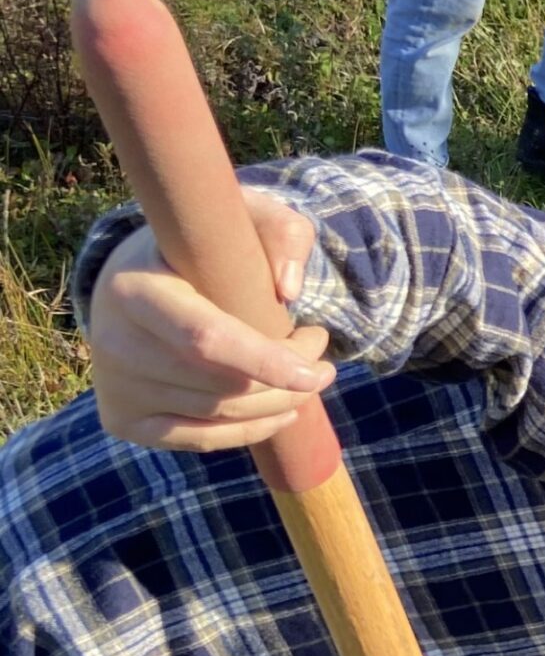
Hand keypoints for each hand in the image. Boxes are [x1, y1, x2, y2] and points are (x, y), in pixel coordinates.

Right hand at [85, 194, 335, 451]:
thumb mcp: (243, 216)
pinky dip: (251, 430)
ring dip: (280, 402)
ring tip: (307, 374)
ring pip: (218, 414)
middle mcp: (113, 342)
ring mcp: (114, 386)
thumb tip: (288, 289)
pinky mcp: (122, 419)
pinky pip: (199, 439)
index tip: (319, 369)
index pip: (205, 339)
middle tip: (320, 351)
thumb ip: (281, 231)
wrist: (134, 276)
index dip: (266, 360)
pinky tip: (283, 409)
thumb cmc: (200, 245)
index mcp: (133, 289)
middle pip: (220, 384)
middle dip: (288, 377)